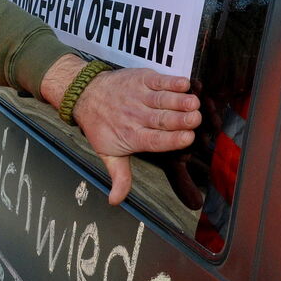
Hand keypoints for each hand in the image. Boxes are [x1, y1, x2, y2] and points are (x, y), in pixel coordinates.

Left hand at [41, 55, 200, 204]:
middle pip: (161, 119)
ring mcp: (138, 96)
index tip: (188, 138)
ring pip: (161, 100)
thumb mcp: (108, 153)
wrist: (85, 94)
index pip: (154, 140)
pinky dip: (171, 81)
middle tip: (196, 119)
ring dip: (179, 101)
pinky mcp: (141, 80)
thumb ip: (119, 176)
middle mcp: (135, 116)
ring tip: (194, 103)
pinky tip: (184, 83)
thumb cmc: (100, 125)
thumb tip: (115, 201)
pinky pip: (158, 80)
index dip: (172, 140)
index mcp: (131, 136)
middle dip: (180, 120)